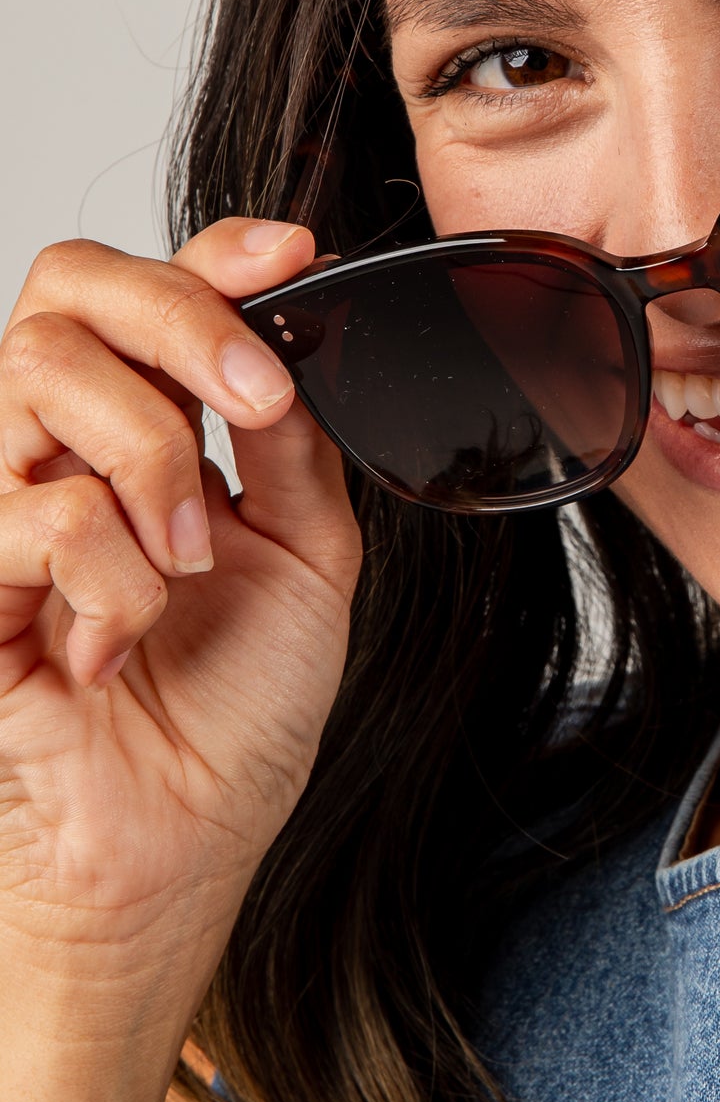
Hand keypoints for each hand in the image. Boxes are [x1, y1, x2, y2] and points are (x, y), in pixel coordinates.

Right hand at [0, 221, 361, 980]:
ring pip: (39, 370)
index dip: (214, 251)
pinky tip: (120, 644)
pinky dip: (110, 578)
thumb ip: (297, 445)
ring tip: (188, 563)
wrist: (183, 850)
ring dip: (153, 458)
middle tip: (257, 404)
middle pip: (69, 288)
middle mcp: (62, 448)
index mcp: (147, 429)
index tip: (294, 254)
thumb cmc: (234, 717)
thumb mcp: (307, 558)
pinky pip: (34, 511)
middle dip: (182, 322)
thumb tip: (303, 334)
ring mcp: (2, 504)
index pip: (146, 288)